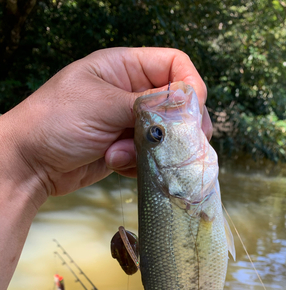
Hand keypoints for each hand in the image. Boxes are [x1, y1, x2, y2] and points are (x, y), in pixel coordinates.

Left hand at [2, 47, 211, 203]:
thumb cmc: (54, 122)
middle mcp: (131, 93)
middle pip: (177, 104)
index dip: (190, 85)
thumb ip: (148, 105)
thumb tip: (188, 105)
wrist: (29, 164)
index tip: (192, 110)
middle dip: (178, 126)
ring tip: (121, 154)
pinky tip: (115, 163)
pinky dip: (139, 164)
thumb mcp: (103, 105)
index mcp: (124, 68)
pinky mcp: (127, 149)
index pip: (174, 65)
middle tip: (179, 143)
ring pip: (167, 136)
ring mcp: (129, 123)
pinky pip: (152, 157)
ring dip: (152, 150)